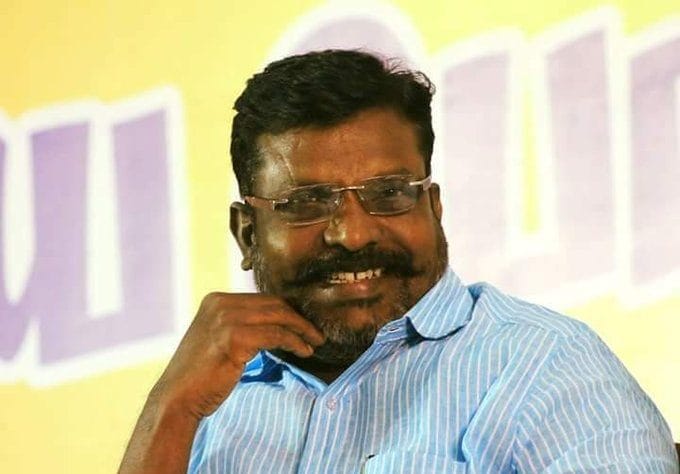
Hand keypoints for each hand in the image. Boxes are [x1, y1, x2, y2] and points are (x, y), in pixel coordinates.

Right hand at [151, 293, 324, 419]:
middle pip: (273, 304)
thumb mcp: (217, 339)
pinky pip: (276, 335)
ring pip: (279, 317)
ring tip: (316, 342)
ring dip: (302, 330)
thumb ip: (240, 325)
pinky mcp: (234, 337)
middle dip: (299, 318)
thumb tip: (275, 324)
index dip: (288, 310)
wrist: (177, 398)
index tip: (304, 324)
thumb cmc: (201, 375)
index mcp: (215, 300)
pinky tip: (304, 351)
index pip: (262, 299)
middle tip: (316, 333)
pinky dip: (295, 342)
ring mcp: (226, 319)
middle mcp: (220, 304)